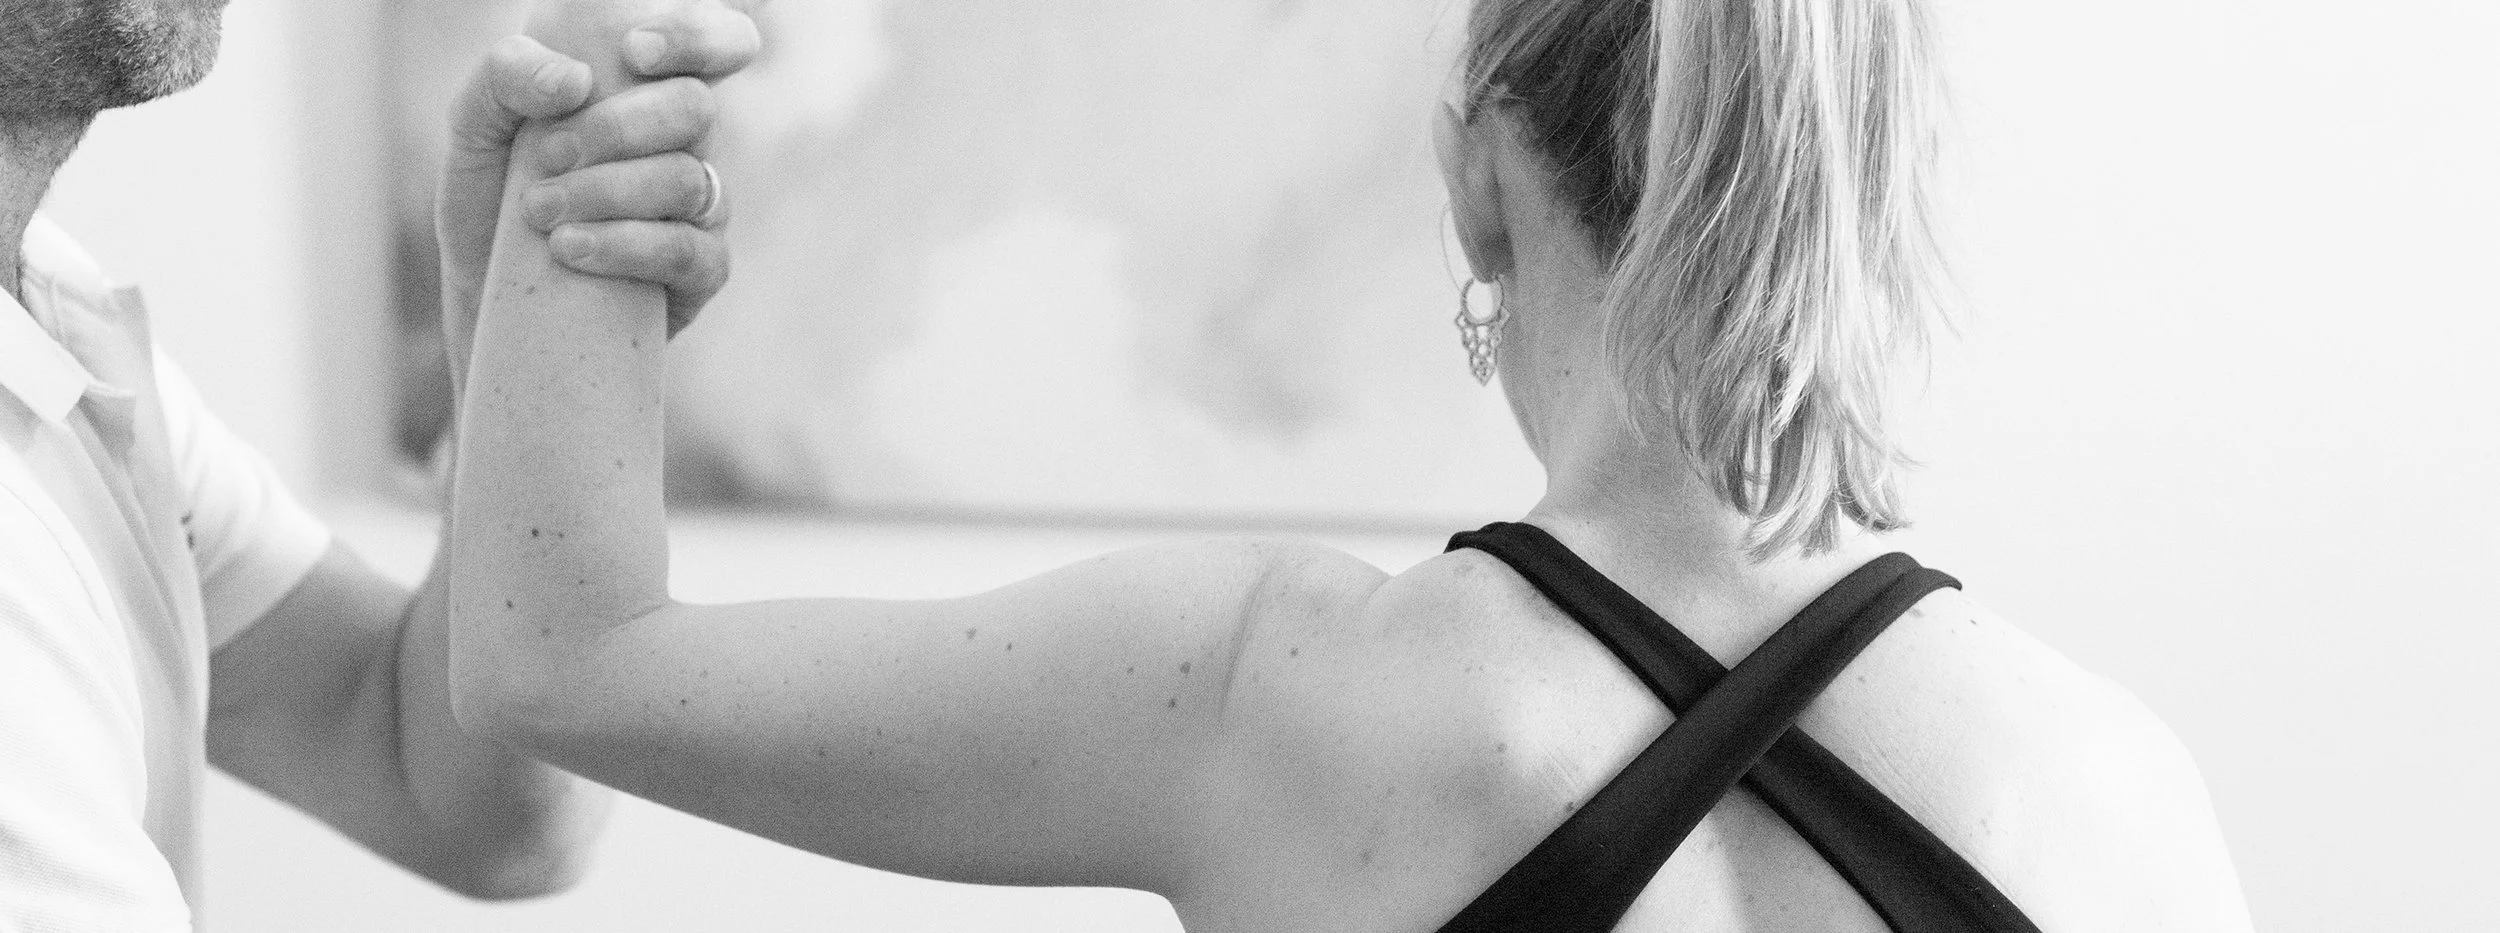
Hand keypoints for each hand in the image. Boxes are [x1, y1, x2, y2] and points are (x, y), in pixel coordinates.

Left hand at [436, 4, 760, 391]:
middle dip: (617, 127)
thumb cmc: (489, 211)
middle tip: (547, 155)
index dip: (698, 35)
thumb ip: (505, 78)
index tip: (634, 51)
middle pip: (696, 106)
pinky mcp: (701, 275)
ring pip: (687, 179)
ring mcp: (701, 210)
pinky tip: (570, 250)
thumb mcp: (473, 132)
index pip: (720, 40)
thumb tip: (576, 81)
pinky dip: (625, 246)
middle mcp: (685, 144)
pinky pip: (690, 251)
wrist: (488, 310)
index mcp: (648, 93)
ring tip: (538, 212)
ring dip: (605, 191)